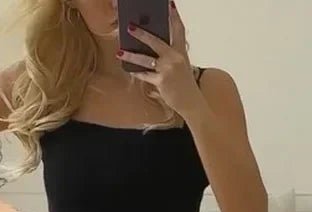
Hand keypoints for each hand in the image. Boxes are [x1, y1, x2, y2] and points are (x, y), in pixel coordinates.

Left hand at [119, 3, 201, 119]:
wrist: (191, 101)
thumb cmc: (184, 83)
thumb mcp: (180, 65)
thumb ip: (169, 55)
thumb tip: (151, 48)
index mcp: (181, 51)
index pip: (178, 28)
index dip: (173, 15)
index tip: (168, 4)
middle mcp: (175, 57)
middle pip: (156, 42)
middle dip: (142, 34)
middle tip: (130, 27)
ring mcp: (168, 69)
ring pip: (146, 60)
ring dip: (131, 56)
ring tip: (120, 52)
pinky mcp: (161, 81)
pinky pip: (145, 75)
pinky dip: (136, 72)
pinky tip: (128, 69)